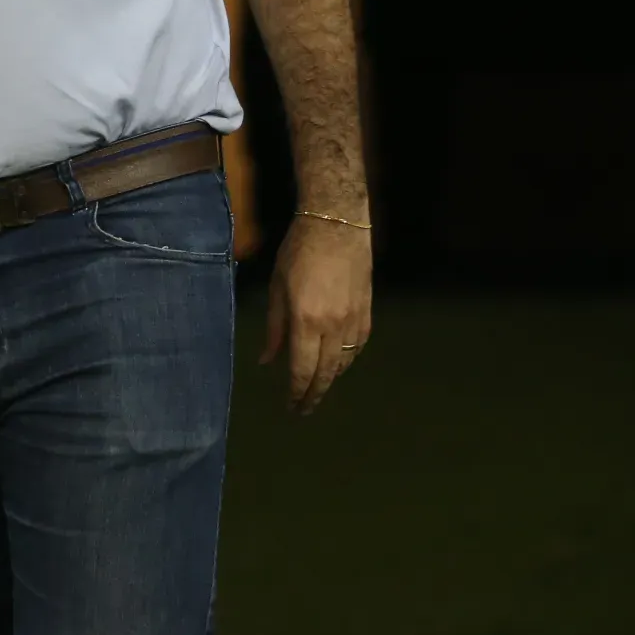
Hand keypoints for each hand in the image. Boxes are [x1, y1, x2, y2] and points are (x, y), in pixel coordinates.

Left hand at [259, 216, 372, 415]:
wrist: (337, 224)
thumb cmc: (298, 251)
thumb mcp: (277, 288)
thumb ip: (274, 327)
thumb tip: (267, 361)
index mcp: (305, 320)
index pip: (302, 370)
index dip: (296, 392)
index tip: (291, 407)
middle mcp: (333, 326)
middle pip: (326, 373)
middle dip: (314, 395)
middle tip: (304, 410)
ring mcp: (354, 320)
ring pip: (344, 363)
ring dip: (330, 379)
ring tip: (317, 388)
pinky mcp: (367, 312)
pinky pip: (358, 347)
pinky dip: (346, 360)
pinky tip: (337, 363)